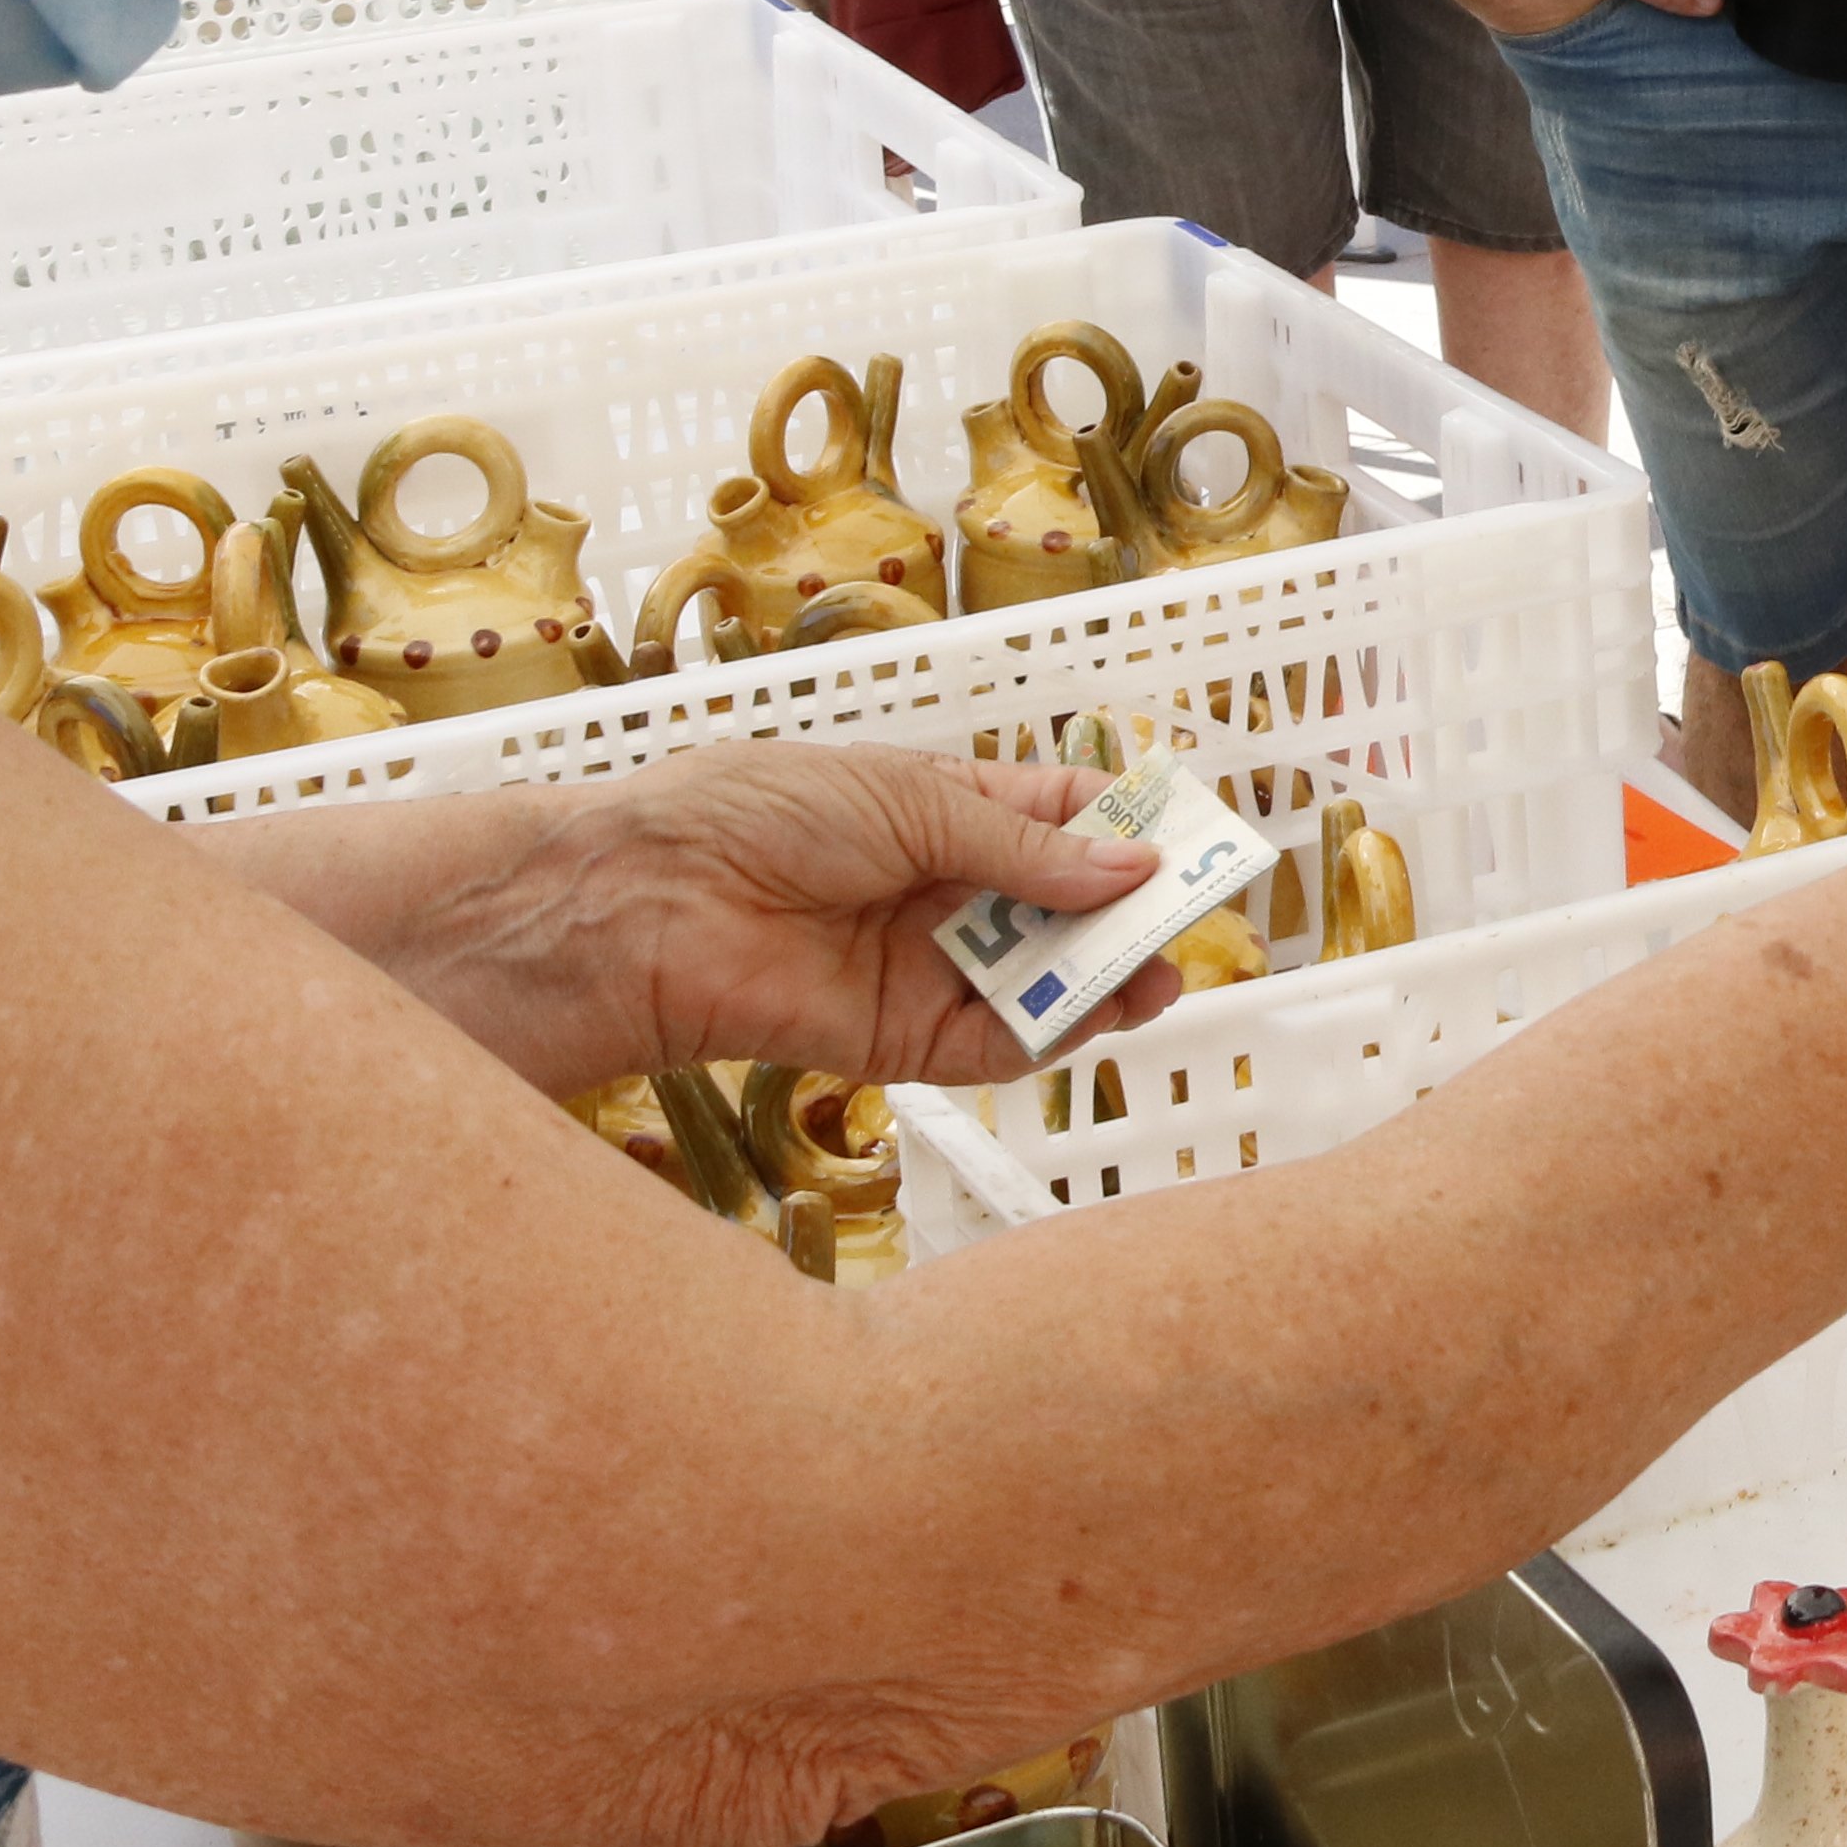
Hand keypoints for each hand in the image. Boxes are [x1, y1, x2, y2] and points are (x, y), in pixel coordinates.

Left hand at [439, 746, 1185, 1089]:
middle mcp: (939, 890)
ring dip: (1101, 979)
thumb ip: (1026, 847)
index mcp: (941, 809)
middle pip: (1061, 908)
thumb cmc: (760, 815)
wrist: (653, 905)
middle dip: (1127, 912)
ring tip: (1157, 973)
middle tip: (1192, 918)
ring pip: (1038, 982)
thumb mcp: (912, 800)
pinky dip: (1047, 1036)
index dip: (1125, 826)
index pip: (1057, 817)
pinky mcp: (900, 1041)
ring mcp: (923, 968)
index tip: (1193, 836)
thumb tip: (1132, 865)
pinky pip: (992, 1046)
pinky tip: (1090, 1016)